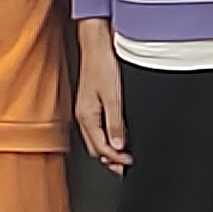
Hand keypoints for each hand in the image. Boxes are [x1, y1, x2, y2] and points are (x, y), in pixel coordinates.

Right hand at [74, 24, 128, 171]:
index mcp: (86, 115)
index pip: (100, 147)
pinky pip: (96, 129)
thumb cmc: (102, 66)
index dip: (115, 158)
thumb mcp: (113, 96)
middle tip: (126, 166)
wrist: (96, 46)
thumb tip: (117, 145)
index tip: (129, 162)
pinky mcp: (89, 104)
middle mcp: (83, 115)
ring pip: (94, 139)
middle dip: (110, 159)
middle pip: (95, 147)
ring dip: (108, 150)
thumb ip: (115, 122)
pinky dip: (106, 138)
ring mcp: (85, 109)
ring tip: (122, 156)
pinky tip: (116, 137)